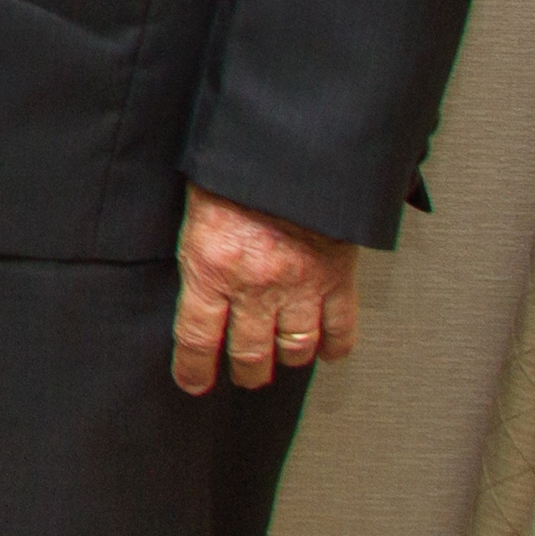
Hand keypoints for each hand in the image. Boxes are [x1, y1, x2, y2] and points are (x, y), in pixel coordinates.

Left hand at [172, 186, 362, 393]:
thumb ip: (198, 252)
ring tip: (281, 360)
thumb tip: (194, 279)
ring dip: (287, 358)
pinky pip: (340, 328)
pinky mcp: (336, 278)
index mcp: (211, 268)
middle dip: (246, 370)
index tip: (193, 383)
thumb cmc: (234, 172)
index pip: (197, 337)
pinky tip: (326, 351)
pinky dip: (334, 346)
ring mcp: (299, 286)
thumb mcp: (195, 210)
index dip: (193, 368)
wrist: (289, 152)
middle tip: (245, 376)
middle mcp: (255, 286)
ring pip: (295, 346)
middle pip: (250, 351)